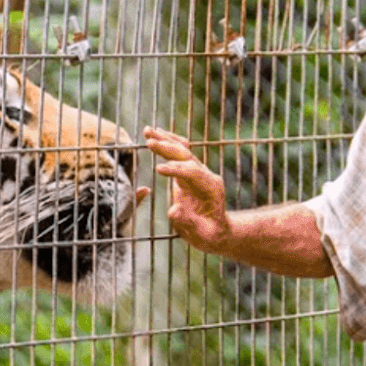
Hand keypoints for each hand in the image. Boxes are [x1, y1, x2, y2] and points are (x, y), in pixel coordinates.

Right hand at [142, 127, 230, 251]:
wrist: (217, 231)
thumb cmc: (209, 235)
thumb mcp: (201, 235)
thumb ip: (188, 223)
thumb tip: (173, 210)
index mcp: (211, 187)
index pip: (192, 172)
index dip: (176, 170)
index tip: (157, 169)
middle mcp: (205, 175)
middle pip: (187, 156)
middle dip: (168, 148)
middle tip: (149, 142)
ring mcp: (198, 172)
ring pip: (182, 150)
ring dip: (165, 139)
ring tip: (147, 130)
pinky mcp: (189, 172)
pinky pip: (179, 153)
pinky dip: (168, 142)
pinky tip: (156, 133)